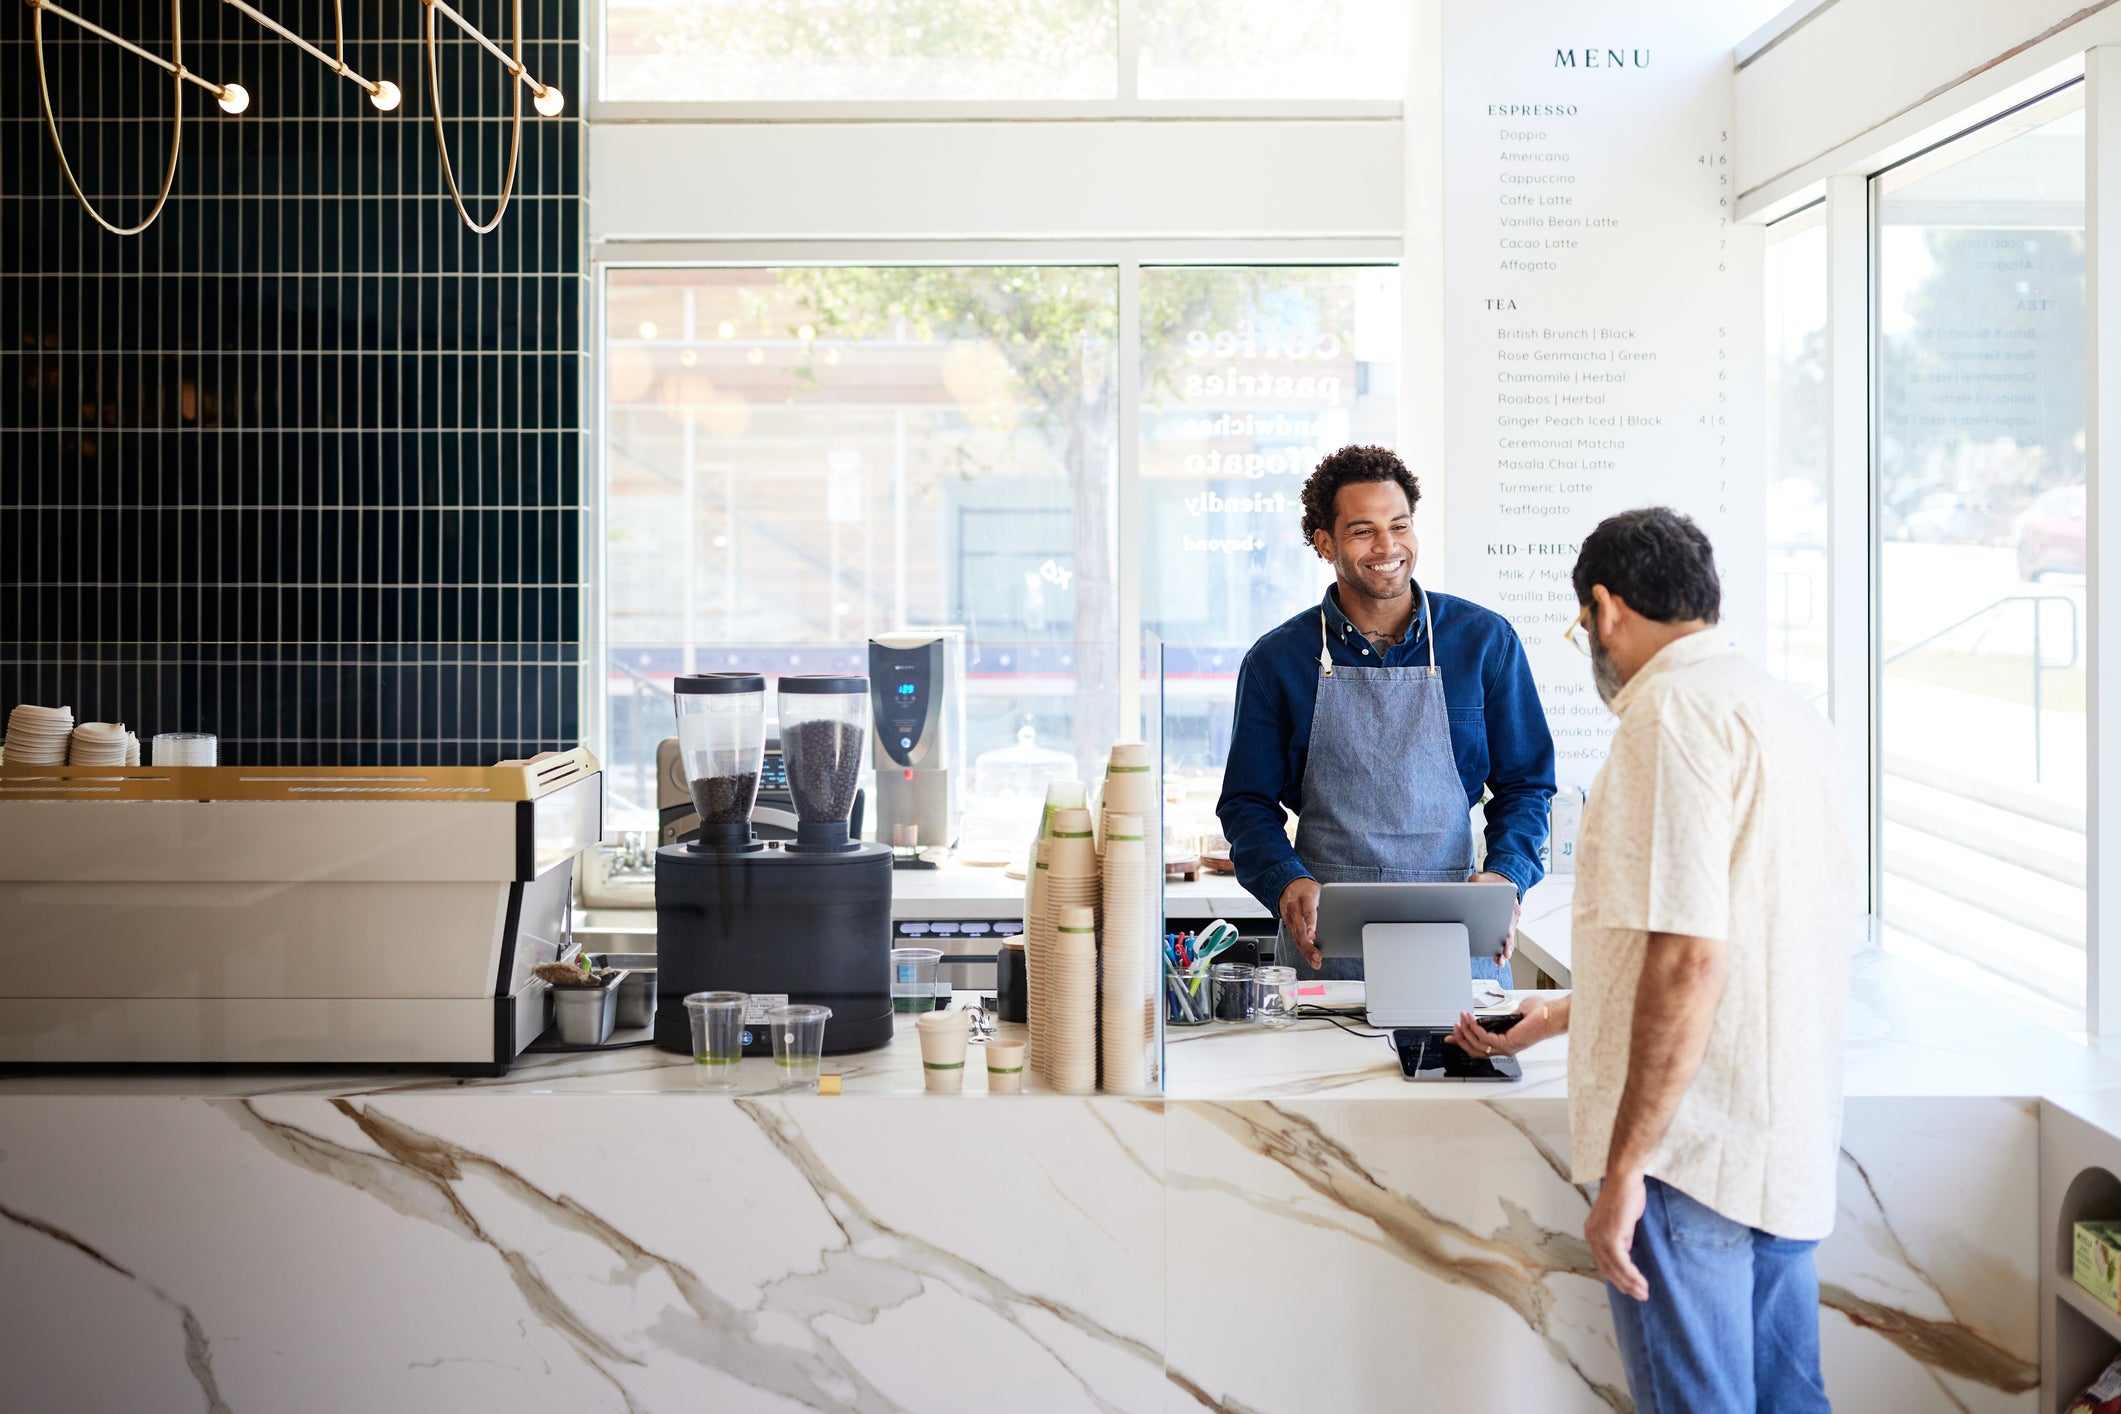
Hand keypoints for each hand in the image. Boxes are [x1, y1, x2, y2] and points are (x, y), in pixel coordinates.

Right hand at [1278, 877, 1321, 967]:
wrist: (1290, 886)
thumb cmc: (1308, 890)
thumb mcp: (1319, 891)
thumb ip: (1327, 903)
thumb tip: (1341, 917)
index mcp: (1304, 898)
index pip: (1307, 911)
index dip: (1310, 923)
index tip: (1313, 935)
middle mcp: (1294, 909)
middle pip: (1299, 929)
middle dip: (1308, 944)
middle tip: (1318, 955)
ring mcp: (1290, 919)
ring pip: (1296, 938)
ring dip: (1306, 951)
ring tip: (1316, 961)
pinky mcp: (1289, 927)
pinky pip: (1296, 940)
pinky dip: (1304, 951)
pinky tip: (1312, 959)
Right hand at [1448, 996, 1545, 1058]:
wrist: (1550, 1014)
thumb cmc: (1538, 1014)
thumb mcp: (1512, 1014)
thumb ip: (1500, 1017)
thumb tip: (1492, 1015)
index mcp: (1504, 1043)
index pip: (1480, 1047)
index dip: (1463, 1042)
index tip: (1451, 1036)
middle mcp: (1504, 1048)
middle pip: (1474, 1050)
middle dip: (1461, 1037)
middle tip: (1455, 1025)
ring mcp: (1505, 1047)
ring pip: (1477, 1045)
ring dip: (1466, 1030)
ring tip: (1462, 1017)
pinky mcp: (1507, 1043)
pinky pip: (1484, 1038)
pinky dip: (1475, 1028)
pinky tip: (1471, 1018)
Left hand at [1470, 871, 1520, 960]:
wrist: (1499, 884)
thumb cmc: (1491, 883)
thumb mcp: (1483, 878)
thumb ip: (1478, 881)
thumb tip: (1472, 884)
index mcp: (1509, 902)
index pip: (1510, 914)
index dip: (1508, 924)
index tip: (1507, 932)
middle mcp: (1511, 915)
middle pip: (1510, 931)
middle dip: (1507, 943)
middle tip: (1505, 952)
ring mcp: (1508, 924)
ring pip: (1507, 939)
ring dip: (1504, 950)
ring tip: (1500, 961)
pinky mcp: (1502, 930)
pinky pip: (1502, 941)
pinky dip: (1500, 950)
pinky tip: (1497, 959)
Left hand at [1585, 1170, 1649, 1300]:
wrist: (1624, 1180)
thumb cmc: (1626, 1196)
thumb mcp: (1622, 1222)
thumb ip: (1621, 1238)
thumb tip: (1626, 1252)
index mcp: (1592, 1233)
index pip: (1603, 1262)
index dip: (1616, 1276)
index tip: (1628, 1287)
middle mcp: (1592, 1237)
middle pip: (1607, 1269)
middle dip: (1624, 1285)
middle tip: (1639, 1295)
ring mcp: (1599, 1238)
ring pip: (1615, 1269)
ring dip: (1630, 1284)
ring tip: (1643, 1293)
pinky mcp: (1610, 1237)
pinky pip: (1621, 1263)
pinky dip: (1632, 1275)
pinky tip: (1641, 1283)